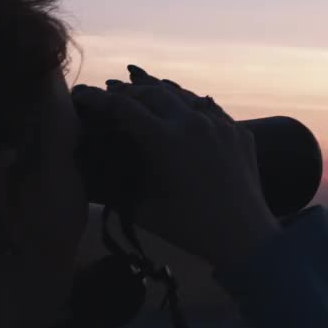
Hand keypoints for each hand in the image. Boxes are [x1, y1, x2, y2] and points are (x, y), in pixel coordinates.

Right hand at [73, 66, 280, 267]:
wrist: (245, 236)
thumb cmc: (190, 229)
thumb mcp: (144, 210)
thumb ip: (115, 188)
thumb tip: (90, 175)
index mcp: (167, 141)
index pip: (124, 108)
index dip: (98, 99)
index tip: (82, 95)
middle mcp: (193, 124)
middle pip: (152, 92)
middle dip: (128, 91)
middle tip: (111, 94)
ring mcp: (219, 124)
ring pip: (183, 95)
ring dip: (158, 92)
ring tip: (142, 91)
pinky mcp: (238, 131)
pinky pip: (209, 108)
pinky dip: (188, 104)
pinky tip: (181, 108)